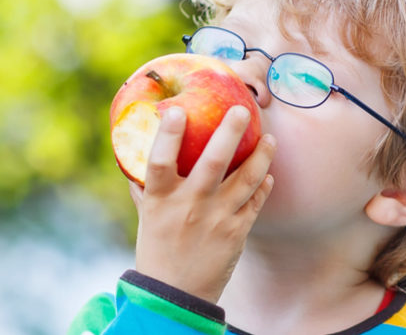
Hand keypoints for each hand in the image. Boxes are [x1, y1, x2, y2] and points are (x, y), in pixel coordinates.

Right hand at [128, 105, 275, 302]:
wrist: (176, 295)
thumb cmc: (157, 249)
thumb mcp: (147, 216)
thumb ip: (146, 186)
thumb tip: (135, 154)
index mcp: (161, 200)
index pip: (160, 161)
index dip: (169, 135)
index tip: (178, 110)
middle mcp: (190, 206)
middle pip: (213, 162)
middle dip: (230, 132)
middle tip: (243, 110)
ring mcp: (217, 218)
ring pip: (246, 179)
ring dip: (262, 156)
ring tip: (270, 139)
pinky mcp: (237, 232)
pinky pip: (256, 201)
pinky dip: (264, 184)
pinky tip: (268, 173)